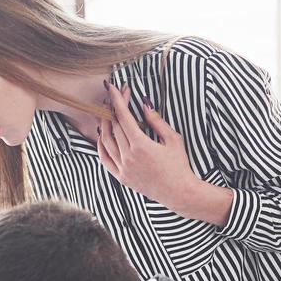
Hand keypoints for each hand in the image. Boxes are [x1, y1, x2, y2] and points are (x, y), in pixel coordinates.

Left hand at [95, 83, 199, 210]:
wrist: (179, 192)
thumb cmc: (179, 165)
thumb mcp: (173, 139)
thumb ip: (156, 121)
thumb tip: (144, 104)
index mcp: (141, 146)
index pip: (124, 117)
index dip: (118, 100)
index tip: (113, 88)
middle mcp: (128, 158)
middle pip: (114, 127)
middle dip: (114, 108)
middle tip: (116, 97)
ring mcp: (123, 169)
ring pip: (105, 142)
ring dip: (104, 124)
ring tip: (108, 113)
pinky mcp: (121, 178)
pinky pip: (104, 158)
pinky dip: (101, 145)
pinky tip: (103, 135)